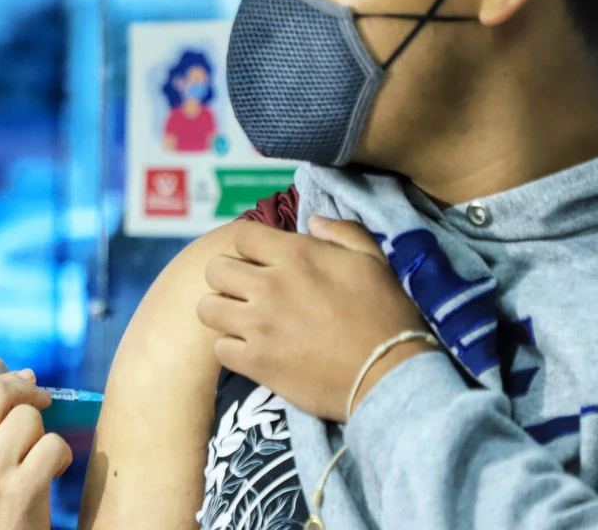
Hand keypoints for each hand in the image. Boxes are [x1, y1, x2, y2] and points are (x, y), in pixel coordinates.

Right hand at [0, 370, 71, 529]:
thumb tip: (19, 378)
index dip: (3, 385)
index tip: (21, 394)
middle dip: (27, 392)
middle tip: (42, 400)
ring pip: (29, 418)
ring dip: (42, 435)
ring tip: (37, 459)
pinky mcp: (21, 489)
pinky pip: (54, 445)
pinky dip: (61, 458)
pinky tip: (51, 475)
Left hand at [197, 217, 435, 421]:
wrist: (390, 375)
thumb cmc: (386, 315)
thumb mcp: (373, 260)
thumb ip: (342, 232)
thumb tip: (313, 221)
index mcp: (296, 256)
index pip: (242, 235)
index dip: (249, 246)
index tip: (260, 261)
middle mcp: (269, 286)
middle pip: (215, 269)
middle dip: (227, 278)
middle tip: (246, 292)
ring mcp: (258, 326)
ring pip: (207, 308)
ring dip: (222, 312)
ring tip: (242, 321)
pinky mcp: (256, 362)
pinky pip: (220, 348)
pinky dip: (232, 349)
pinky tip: (252, 350)